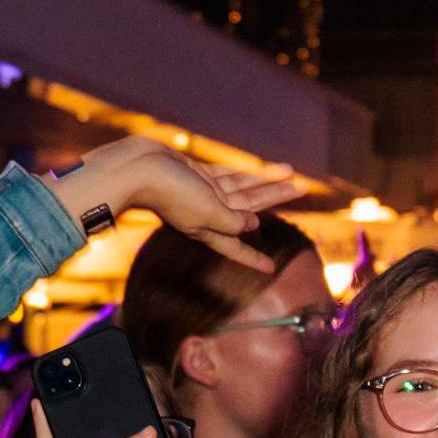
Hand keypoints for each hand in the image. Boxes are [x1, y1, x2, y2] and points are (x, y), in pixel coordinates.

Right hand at [48, 138, 304, 271]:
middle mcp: (207, 214)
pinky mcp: (196, 173)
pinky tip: (270, 169)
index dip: (254, 258)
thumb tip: (253, 225)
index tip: (271, 269)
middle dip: (274, 203)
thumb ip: (232, 221)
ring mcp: (202, 193)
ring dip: (269, 184)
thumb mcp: (207, 212)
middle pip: (248, 210)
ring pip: (243, 189)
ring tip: (295, 179)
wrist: (135, 168)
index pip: (236, 248)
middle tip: (302, 194)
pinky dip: (249, 172)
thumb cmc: (168, 193)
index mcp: (207, 229)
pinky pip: (230, 173)